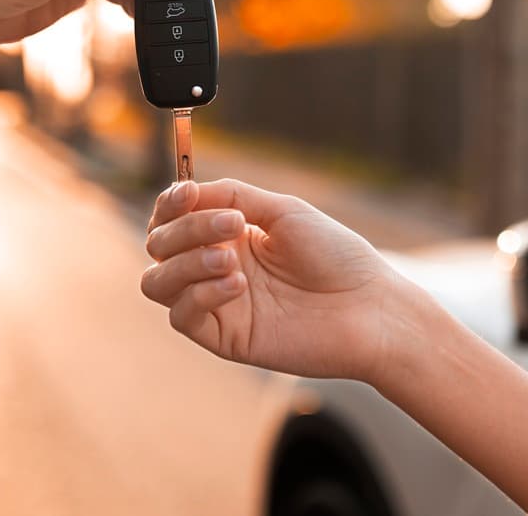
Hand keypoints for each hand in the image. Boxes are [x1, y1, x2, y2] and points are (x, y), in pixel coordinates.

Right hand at [141, 178, 426, 382]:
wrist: (370, 308)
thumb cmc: (335, 255)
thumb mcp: (282, 210)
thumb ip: (232, 195)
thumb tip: (188, 189)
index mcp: (227, 234)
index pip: (172, 218)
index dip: (170, 204)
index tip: (188, 194)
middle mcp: (215, 267)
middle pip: (158, 246)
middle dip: (185, 229)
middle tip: (232, 225)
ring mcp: (217, 303)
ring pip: (157, 282)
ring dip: (184, 263)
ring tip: (230, 259)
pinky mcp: (224, 338)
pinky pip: (182, 316)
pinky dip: (200, 294)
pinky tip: (237, 284)